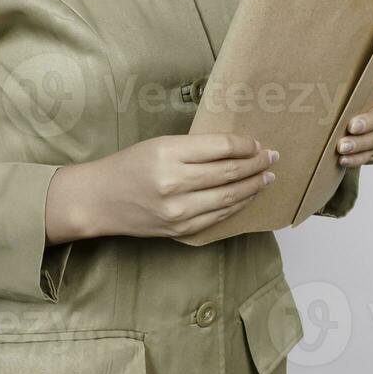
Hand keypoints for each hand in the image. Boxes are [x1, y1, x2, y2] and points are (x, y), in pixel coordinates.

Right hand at [47, 134, 279, 241]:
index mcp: (167, 154)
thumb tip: (234, 150)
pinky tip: (247, 196)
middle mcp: (174, 183)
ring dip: (253, 186)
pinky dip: (237, 205)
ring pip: (228, 197)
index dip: (245, 146)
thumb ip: (194, 148)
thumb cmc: (128, 166)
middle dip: (256, 165)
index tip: (257, 143)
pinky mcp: (181, 230)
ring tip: (267, 177)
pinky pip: (218, 216)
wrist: (99, 200)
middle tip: (272, 158)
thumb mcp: (158, 145)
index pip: (220, 148)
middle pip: (229, 173)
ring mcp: (179, 211)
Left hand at [334, 59, 372, 167]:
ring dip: (363, 143)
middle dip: (372, 120)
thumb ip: (350, 72)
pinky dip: (362, 157)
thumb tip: (318, 64)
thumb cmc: (355, 90)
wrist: (358, 113)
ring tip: (342, 146)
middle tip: (351, 126)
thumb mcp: (356, 78)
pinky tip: (346, 158)